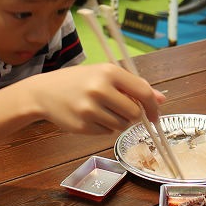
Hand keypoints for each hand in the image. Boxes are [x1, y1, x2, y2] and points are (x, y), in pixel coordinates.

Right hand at [26, 64, 164, 134]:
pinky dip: (105, 127)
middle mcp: (99, 89)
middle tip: (120, 108)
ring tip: (102, 109)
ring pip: (121, 125)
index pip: (143, 91)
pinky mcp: (82, 126)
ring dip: (118, 121)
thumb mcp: (105, 74)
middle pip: (134, 113)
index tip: (156, 114)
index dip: (153, 105)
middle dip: (132, 114)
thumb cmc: (79, 80)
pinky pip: (107, 133)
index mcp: (108, 72)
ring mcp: (89, 109)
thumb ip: (133, 85)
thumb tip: (161, 99)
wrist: (44, 92)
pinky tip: (91, 116)